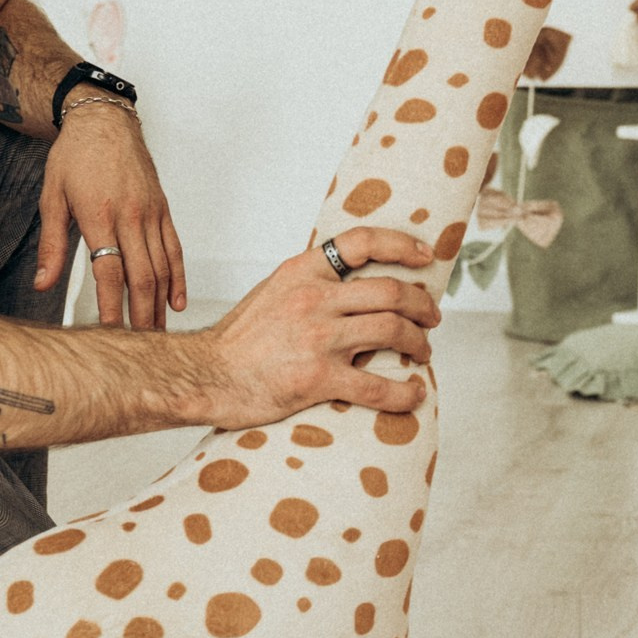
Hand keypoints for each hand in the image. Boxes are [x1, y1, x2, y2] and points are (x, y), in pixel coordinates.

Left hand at [36, 102, 186, 329]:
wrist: (104, 120)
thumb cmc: (74, 156)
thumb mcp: (51, 198)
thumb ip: (52, 245)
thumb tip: (42, 284)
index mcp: (100, 215)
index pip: (109, 274)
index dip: (110, 308)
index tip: (108, 335)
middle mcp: (131, 216)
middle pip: (142, 277)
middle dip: (141, 316)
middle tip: (140, 348)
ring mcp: (151, 213)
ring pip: (162, 267)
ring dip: (160, 304)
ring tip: (157, 334)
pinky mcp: (163, 208)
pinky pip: (175, 248)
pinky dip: (178, 277)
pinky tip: (176, 302)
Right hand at [191, 228, 441, 427]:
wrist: (206, 375)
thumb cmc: (239, 340)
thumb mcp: (273, 292)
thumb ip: (311, 285)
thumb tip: (352, 286)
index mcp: (302, 272)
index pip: (361, 242)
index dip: (401, 245)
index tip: (424, 256)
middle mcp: (314, 299)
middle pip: (390, 292)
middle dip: (421, 305)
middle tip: (431, 318)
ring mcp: (318, 338)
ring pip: (392, 331)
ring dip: (419, 342)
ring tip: (423, 351)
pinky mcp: (318, 378)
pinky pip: (376, 385)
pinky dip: (403, 392)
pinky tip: (413, 395)